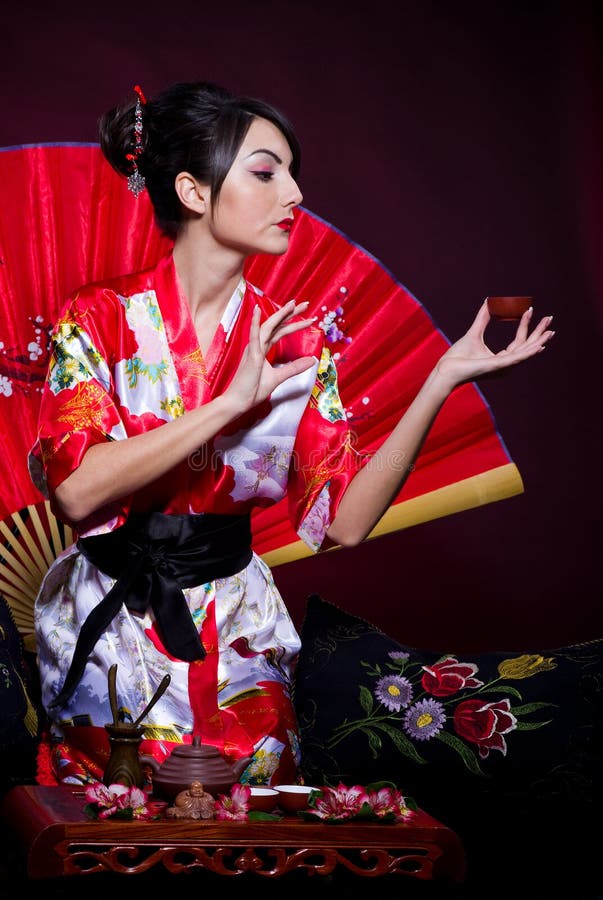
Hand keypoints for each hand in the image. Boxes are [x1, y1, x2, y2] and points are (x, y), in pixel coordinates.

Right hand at [225, 300, 316, 410]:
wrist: (239, 402)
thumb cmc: (253, 389)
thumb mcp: (279, 377)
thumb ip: (294, 368)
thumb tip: (312, 360)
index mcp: (263, 349)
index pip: (280, 332)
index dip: (294, 324)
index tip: (309, 318)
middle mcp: (258, 345)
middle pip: (276, 325)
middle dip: (291, 313)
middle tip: (305, 304)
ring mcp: (253, 349)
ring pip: (268, 327)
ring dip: (280, 315)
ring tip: (293, 304)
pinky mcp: (251, 356)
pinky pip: (253, 336)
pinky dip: (256, 323)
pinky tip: (258, 310)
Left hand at [435, 300, 554, 388]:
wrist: (447, 369)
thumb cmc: (458, 357)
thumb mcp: (474, 333)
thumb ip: (483, 318)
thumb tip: (488, 301)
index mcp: (500, 359)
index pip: (518, 341)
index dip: (525, 325)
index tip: (530, 309)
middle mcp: (505, 365)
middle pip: (526, 346)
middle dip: (539, 332)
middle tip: (550, 318)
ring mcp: (502, 367)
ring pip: (525, 352)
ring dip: (538, 341)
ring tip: (550, 330)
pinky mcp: (497, 367)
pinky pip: (517, 359)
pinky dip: (529, 352)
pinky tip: (539, 346)